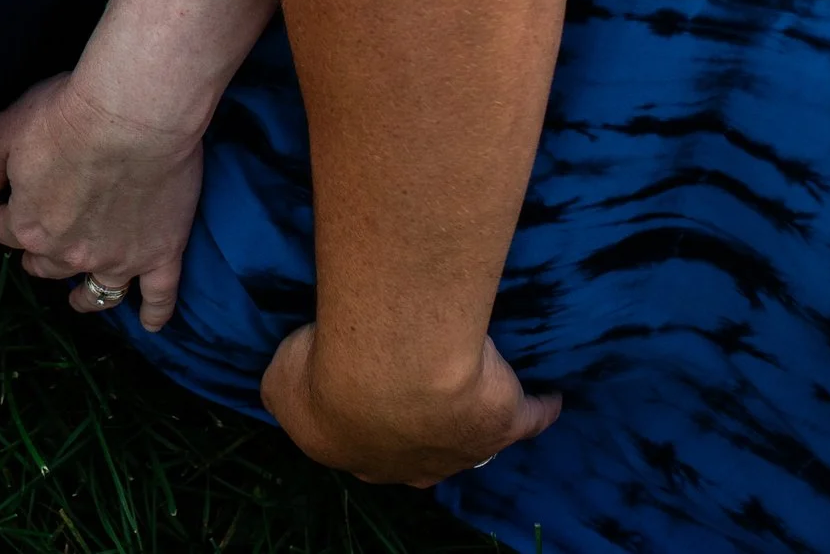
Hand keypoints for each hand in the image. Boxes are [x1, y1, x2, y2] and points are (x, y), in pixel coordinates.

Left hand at [0, 72, 204, 330]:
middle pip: (45, 265)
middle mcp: (70, 253)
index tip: (9, 198)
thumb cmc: (67, 115)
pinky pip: (159, 295)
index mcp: (29, 226)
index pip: (3, 231)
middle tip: (43, 235)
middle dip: (38, 253)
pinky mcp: (161, 253)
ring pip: (96, 291)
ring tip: (78, 300)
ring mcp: (118, 258)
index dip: (3, 213)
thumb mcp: (6, 128)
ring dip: (84, 298)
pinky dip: (156, 314)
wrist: (134, 114)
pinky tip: (152, 325)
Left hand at [259, 323, 560, 486]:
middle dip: (417, 430)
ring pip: (470, 438)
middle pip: (418, 453)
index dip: (363, 425)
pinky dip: (540, 408)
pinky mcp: (505, 422)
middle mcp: (412, 464)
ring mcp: (463, 448)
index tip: (365, 398)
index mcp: (359, 457)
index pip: (363, 450)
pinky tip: (549, 397)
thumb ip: (282, 390)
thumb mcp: (279, 382)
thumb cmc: (328, 371)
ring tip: (473, 392)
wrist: (389, 365)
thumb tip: (287, 391)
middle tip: (419, 396)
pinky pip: (530, 417)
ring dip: (470, 417)